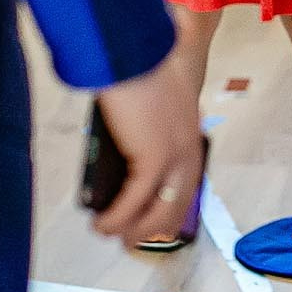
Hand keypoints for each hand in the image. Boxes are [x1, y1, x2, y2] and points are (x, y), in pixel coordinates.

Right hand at [89, 57, 204, 242]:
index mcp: (190, 133)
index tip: (156, 222)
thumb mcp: (147, 103)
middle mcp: (188, 148)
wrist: (131, 52)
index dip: (173, 207)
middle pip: (178, 204)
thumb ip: (142, 130)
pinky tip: (102, 224)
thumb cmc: (133, 69)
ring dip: (133, 229)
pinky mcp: (153, 158)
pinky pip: (134, 201)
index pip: (188, 182)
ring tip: (111, 235)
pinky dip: (116, 217)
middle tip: (132, 239)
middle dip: (153, 228)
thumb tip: (121, 160)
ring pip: (159, 210)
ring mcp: (174, 155)